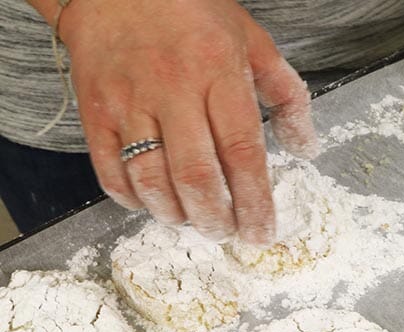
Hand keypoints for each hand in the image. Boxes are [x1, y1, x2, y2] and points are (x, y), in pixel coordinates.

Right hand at [58, 0, 318, 243]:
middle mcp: (173, 90)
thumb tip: (305, 148)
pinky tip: (153, 203)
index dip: (254, 200)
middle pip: (196, 175)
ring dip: (175, 214)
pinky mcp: (94, 108)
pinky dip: (131, 198)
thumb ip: (288, 95)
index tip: (263, 231)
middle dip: (216, 217)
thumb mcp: (254, 41)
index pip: (242, 151)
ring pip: (150, 179)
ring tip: (194, 221)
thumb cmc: (192, 12)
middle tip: (227, 233)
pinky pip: (108, 168)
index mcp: (219, 73)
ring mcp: (128, 101)